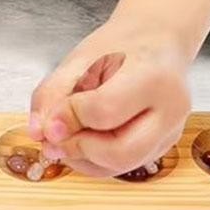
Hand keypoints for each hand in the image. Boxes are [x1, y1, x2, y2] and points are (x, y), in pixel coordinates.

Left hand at [28, 19, 192, 177]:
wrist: (156, 42)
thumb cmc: (121, 46)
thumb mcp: (80, 59)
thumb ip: (53, 93)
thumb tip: (39, 133)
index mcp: (153, 77)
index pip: (104, 111)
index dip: (69, 118)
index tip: (49, 118)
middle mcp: (170, 111)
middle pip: (120, 151)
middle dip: (78, 147)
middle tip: (54, 137)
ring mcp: (169, 134)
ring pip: (120, 166)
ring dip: (82, 158)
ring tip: (64, 136)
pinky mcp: (161, 148)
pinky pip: (122, 167)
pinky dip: (94, 160)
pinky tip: (80, 140)